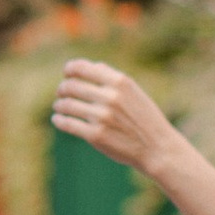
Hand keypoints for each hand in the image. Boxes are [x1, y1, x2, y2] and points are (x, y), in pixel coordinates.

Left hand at [52, 59, 177, 179]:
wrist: (157, 148)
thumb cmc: (145, 119)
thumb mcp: (135, 92)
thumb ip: (113, 78)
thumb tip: (92, 66)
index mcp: (120, 82)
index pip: (83, 68)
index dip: (70, 69)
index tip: (66, 74)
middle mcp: (110, 97)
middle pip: (71, 86)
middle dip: (62, 89)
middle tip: (61, 93)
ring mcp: (102, 117)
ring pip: (66, 105)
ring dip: (59, 105)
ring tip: (59, 107)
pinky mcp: (96, 136)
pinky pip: (68, 124)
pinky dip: (59, 120)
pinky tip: (58, 119)